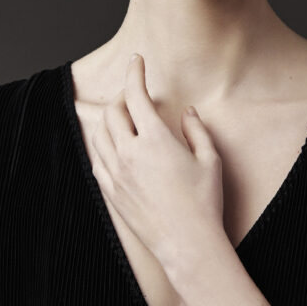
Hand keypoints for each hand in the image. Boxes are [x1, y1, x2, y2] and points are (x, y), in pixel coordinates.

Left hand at [89, 54, 225, 269]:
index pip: (135, 95)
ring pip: (99, 135)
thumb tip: (186, 112)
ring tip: (123, 119)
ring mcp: (116, 174)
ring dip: (109, 120)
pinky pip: (97, 161)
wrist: (187, 245)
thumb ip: (196, 129)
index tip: (137, 60)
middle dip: (122, 97)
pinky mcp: (112, 193)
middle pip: (112, 112)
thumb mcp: (209, 159)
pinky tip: (114, 148)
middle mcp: (129, 154)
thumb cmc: (203, 202)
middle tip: (134, 95)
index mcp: (154, 140)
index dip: (134, 72)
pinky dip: (102, 146)